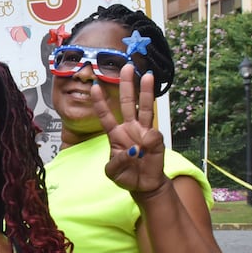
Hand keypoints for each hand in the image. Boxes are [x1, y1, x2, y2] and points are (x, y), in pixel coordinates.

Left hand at [89, 63, 167, 195]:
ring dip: (146, 92)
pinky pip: (153, 136)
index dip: (100, 102)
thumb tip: (132, 150)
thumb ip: (117, 162)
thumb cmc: (127, 176)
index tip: (95, 87)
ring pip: (144, 107)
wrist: (144, 184)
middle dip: (126, 85)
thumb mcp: (113, 172)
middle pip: (126, 103)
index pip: (105, 115)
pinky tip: (144, 153)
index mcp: (115, 134)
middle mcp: (129, 128)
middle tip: (126, 67)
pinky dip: (148, 143)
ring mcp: (143, 132)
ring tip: (148, 75)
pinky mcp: (156, 139)